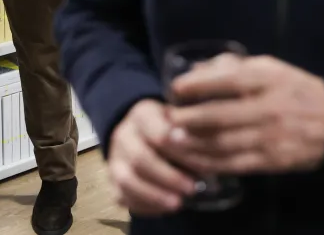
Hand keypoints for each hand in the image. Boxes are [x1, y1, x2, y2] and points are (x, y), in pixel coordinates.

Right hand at [107, 99, 196, 215]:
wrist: (142, 131)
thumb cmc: (171, 125)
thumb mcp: (183, 119)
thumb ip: (194, 131)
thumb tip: (211, 151)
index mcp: (143, 114)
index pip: (157, 131)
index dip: (178, 148)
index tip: (199, 161)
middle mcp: (124, 134)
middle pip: (140, 158)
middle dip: (168, 176)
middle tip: (192, 188)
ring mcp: (115, 158)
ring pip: (127, 180)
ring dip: (154, 195)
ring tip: (178, 204)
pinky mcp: (112, 180)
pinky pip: (122, 197)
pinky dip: (144, 205)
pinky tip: (165, 208)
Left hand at [164, 55, 323, 174]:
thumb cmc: (295, 89)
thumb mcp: (271, 68)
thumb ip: (234, 66)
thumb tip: (194, 70)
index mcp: (269, 80)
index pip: (228, 80)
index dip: (198, 84)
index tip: (175, 88)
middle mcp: (269, 108)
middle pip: (220, 116)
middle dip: (188, 119)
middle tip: (167, 119)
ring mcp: (270, 137)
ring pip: (223, 144)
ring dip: (193, 144)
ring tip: (172, 141)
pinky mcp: (271, 161)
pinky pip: (234, 164)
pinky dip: (210, 163)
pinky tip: (193, 159)